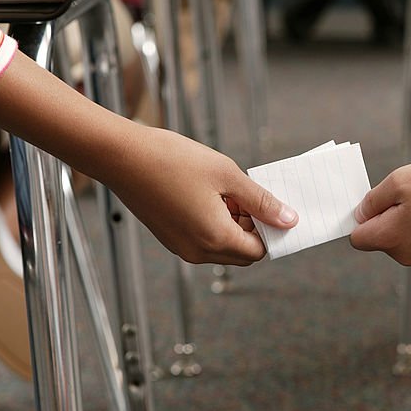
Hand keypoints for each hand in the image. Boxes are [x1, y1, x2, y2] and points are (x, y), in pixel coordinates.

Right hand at [0, 53, 295, 265]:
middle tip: (251, 197)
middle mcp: (198, 252)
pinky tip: (211, 195)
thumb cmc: (173, 159)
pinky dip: (215, 224)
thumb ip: (261, 201)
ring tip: (229, 191)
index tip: (274, 207)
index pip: (259, 252)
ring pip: (222, 248)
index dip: (271, 232)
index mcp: (215, 239)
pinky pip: (203, 241)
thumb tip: (289, 220)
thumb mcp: (228, 175)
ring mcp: (181, 247)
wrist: (122, 156)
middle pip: (242, 254)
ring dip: (234, 226)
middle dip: (254, 230)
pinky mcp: (169, 238)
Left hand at [350, 155, 410, 268]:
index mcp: (391, 240)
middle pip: (383, 238)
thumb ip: (373, 200)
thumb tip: (360, 214)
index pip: (358, 238)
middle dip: (390, 216)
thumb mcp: (401, 180)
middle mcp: (408, 256)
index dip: (362, 218)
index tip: (374, 202)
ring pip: (406, 237)